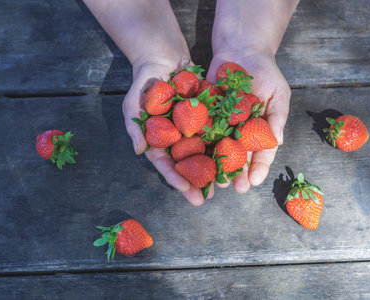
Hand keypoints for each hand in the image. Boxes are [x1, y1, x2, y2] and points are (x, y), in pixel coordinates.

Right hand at [123, 58, 213, 205]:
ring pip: (203, 152)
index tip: (184, 190)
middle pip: (186, 164)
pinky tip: (236, 156)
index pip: (165, 163)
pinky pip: (216, 132)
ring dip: (212, 168)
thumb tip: (140, 152)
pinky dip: (224, 144)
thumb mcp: (134, 102)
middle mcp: (176, 138)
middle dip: (195, 182)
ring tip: (223, 184)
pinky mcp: (206, 116)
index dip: (174, 177)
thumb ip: (135, 126)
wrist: (164, 56)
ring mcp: (192, 128)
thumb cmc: (144, 81)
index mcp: (158, 140)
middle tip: (205, 199)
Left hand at [206, 50, 290, 192]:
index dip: (258, 168)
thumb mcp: (278, 92)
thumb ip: (277, 117)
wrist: (241, 49)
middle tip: (233, 187)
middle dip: (235, 173)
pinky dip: (198, 144)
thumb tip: (277, 141)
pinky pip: (201, 131)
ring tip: (213, 180)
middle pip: (238, 157)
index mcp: (259, 131)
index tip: (253, 182)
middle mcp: (240, 132)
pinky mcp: (204, 114)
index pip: (261, 154)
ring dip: (215, 166)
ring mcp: (221, 125)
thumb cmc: (265, 72)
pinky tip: (193, 157)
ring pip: (218, 150)